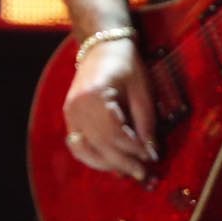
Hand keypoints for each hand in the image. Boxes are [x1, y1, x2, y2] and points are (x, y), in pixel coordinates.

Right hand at [63, 34, 158, 181]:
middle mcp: (76, 107)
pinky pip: (78, 145)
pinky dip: (92, 157)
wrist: (101, 46)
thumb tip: (151, 152)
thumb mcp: (142, 91)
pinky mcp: (69, 117)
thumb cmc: (126, 65)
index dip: (134, 150)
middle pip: (100, 145)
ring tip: (127, 172)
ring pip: (85, 150)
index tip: (152, 158)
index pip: (115, 134)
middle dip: (123, 162)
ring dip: (106, 164)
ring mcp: (69, 113)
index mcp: (94, 96)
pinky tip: (109, 163)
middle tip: (144, 174)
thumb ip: (145, 123)